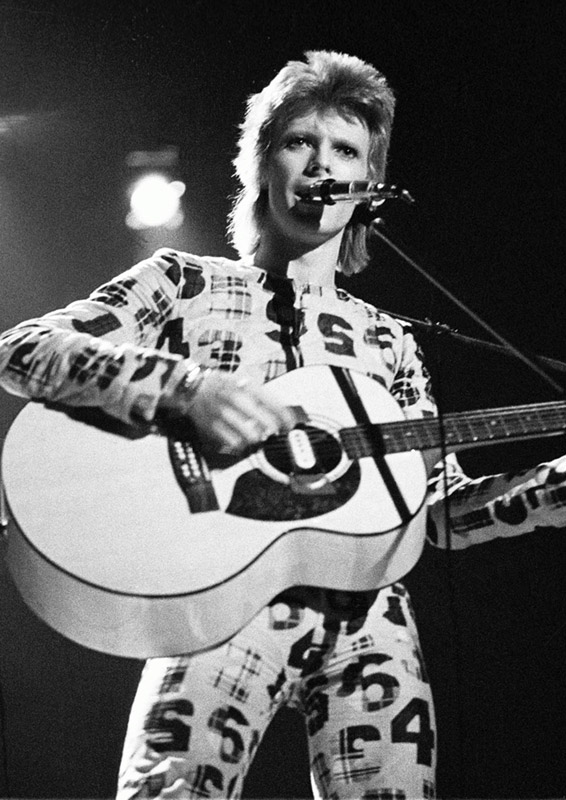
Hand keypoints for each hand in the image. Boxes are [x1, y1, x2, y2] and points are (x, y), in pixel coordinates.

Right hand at [157, 370, 295, 454]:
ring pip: (251, 437)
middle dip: (273, 430)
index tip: (290, 426)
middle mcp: (236, 400)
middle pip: (266, 424)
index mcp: (245, 386)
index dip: (286, 418)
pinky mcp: (214, 428)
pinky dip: (240, 445)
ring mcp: (224, 416)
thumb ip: (259, 393)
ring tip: (255, 435)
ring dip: (256, 438)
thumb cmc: (219, 384)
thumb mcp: (241, 379)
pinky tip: (240, 440)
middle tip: (272, 432)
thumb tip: (280, 411)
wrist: (189, 387)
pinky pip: (235, 444)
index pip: (273, 404)